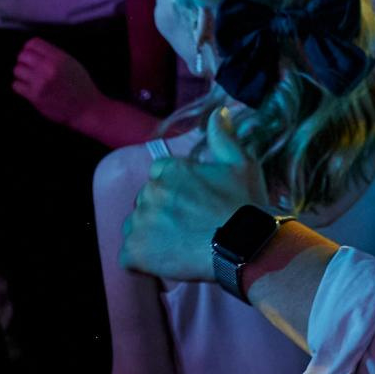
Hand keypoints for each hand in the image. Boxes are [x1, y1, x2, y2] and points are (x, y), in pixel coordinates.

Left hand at [12, 38, 101, 128]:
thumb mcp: (72, 64)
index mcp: (59, 57)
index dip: (29, 48)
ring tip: (31, 78)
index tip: (30, 54)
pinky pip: (16, 85)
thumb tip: (34, 51)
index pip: (33, 43)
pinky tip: (30, 88)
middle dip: (24, 61)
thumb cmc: (80, 86)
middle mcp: (48, 67)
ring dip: (22, 74)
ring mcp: (40, 82)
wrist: (85, 108)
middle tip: (29, 67)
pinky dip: (21, 86)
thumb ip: (54, 55)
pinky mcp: (34, 96)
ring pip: (17, 70)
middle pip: (22, 55)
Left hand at [120, 108, 267, 282]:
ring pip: (136, 228)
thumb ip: (223, 137)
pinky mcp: (133, 252)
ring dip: (150, 235)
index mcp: (170, 170)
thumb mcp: (241, 164)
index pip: (159, 175)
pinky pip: (129, 256)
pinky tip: (167, 260)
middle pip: (146, 201)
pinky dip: (143, 261)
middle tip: (189, 226)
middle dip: (162, 212)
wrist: (245, 245)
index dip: (176, 190)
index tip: (193, 202)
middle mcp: (150, 192)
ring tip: (179, 244)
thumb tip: (217, 112)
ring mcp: (139, 223)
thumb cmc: (244, 204)